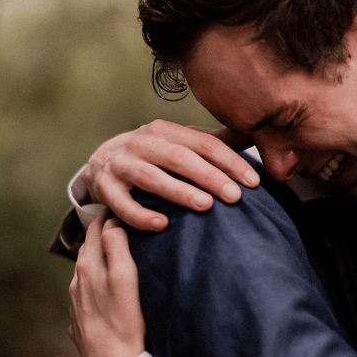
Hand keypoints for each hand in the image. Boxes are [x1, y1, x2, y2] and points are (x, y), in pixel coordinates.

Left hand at [69, 210, 145, 356]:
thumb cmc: (125, 321)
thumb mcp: (126, 277)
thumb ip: (117, 245)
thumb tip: (112, 221)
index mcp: (88, 266)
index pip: (96, 228)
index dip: (108, 213)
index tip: (121, 202)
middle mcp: (77, 282)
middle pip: (88, 248)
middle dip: (102, 233)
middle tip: (120, 220)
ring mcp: (76, 303)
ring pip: (86, 271)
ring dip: (98, 258)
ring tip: (116, 251)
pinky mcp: (81, 321)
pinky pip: (86, 293)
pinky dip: (96, 281)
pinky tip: (108, 287)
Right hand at [82, 120, 259, 230]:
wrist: (100, 162)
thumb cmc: (154, 155)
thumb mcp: (179, 143)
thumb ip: (214, 142)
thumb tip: (255, 135)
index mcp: (165, 130)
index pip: (203, 144)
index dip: (229, 161)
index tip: (252, 182)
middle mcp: (142, 143)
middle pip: (179, 158)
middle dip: (209, 176)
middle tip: (235, 197)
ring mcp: (121, 164)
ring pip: (151, 177)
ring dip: (179, 192)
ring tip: (206, 206)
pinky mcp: (104, 188)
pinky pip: (122, 204)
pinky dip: (141, 215)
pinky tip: (163, 225)